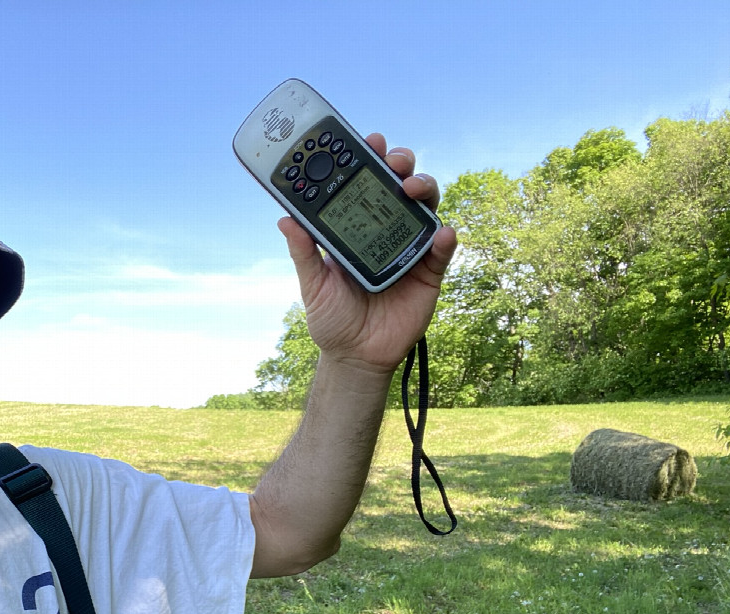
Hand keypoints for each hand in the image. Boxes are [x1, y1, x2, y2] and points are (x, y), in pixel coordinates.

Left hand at [279, 133, 457, 375]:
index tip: (366, 140)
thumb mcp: (313, 285)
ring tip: (412, 188)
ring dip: (424, 190)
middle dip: (401, 165)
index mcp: (357, 228)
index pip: (365, 184)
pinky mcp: (430, 273)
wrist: (356, 356)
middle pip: (400, 186)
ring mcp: (410, 248)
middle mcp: (386, 230)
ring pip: (425, 207)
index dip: (368, 160)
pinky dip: (444, 238)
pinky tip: (439, 232)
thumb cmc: (332, 318)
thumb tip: (284, 219)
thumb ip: (303, 253)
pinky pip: (442, 250)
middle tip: (393, 161)